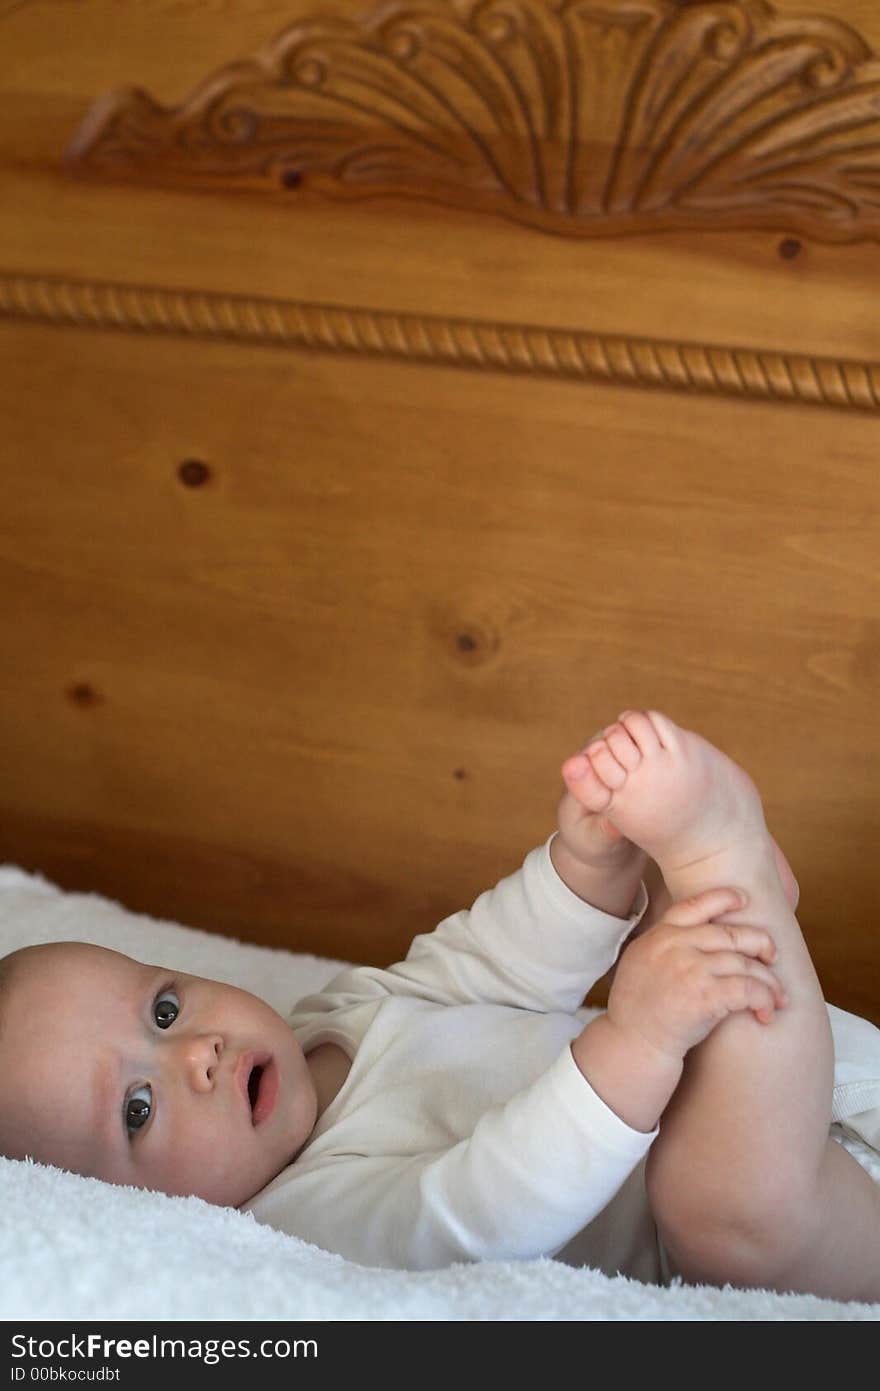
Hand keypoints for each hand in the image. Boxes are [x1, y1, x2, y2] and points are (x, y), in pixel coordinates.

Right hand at [605, 885, 786, 1063]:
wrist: (630, 1043)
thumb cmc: (636, 1011)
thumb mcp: (640, 963)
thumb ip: (665, 946)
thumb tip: (697, 938)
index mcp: (659, 935)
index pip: (695, 905)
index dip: (723, 898)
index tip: (744, 899)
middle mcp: (676, 946)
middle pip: (732, 933)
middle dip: (761, 944)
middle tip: (772, 957)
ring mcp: (692, 969)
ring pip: (746, 964)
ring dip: (769, 982)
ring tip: (777, 998)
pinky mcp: (707, 996)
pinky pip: (749, 989)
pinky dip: (765, 1000)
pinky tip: (766, 1013)